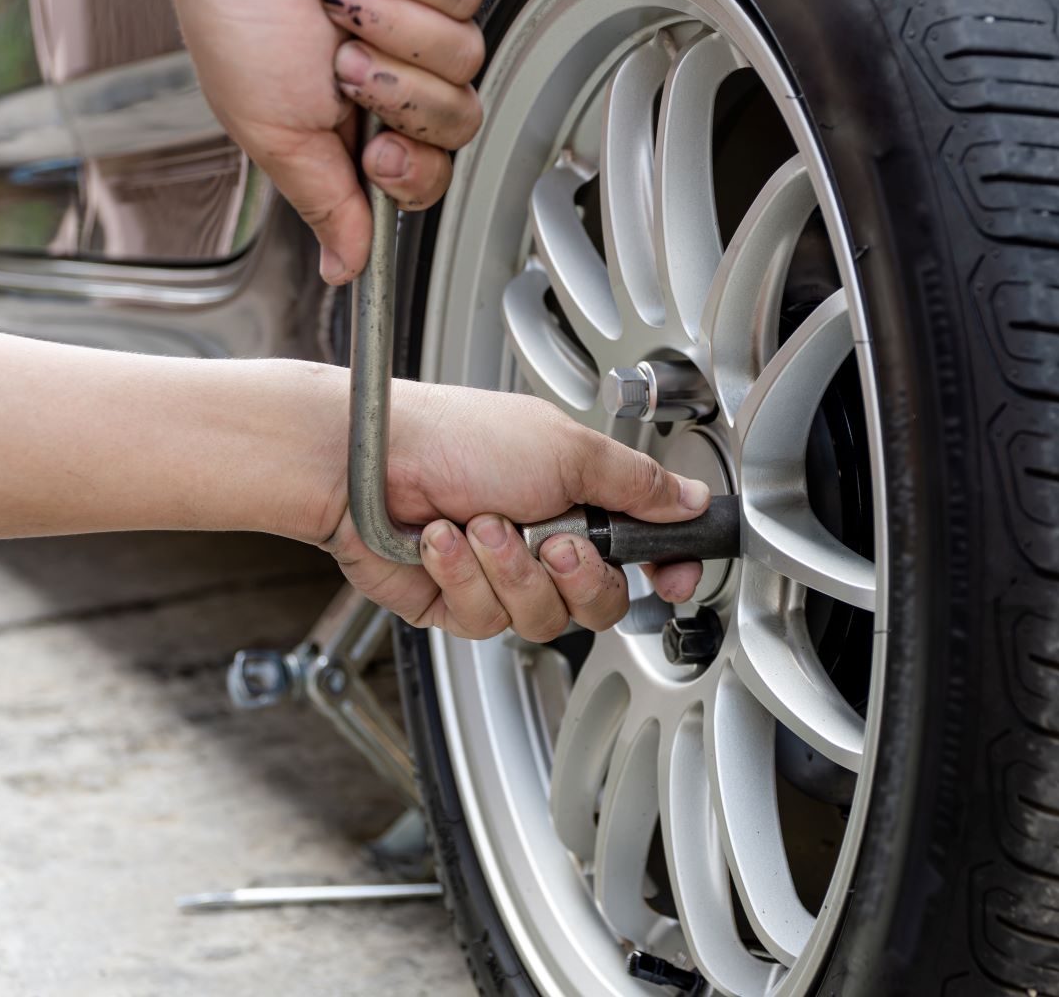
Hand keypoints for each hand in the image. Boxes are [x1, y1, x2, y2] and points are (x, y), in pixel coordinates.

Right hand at [173, 0, 484, 284]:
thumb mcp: (272, 130)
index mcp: (360, 124)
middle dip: (403, 98)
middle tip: (346, 65)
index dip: (415, 173)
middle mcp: (398, 75)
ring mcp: (422, 24)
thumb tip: (344, 270)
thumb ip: (324, 203)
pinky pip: (466, 2)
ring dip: (399, 35)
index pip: (428, 177)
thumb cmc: (236, 17)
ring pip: (465, 61)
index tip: (378, 153)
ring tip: (340, 9)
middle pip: (459, 123)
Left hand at [321, 385, 709, 638]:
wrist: (366, 461)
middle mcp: (544, 541)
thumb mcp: (568, 449)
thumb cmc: (454, 436)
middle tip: (553, 538)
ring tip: (480, 523)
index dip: (664, 570)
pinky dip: (462, 577)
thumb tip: (691, 498)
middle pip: (601, 603)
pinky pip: (485, 621)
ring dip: (510, 569)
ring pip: (543, 619)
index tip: (671, 575)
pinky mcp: (455, 604)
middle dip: (576, 575)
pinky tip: (442, 540)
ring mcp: (500, 577)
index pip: (643, 553)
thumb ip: (637, 484)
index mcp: (580, 499)